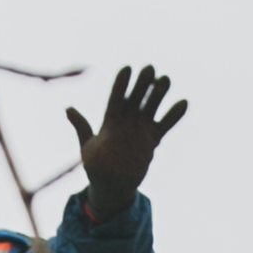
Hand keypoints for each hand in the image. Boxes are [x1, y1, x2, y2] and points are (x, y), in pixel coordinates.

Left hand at [67, 63, 186, 213]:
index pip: (116, 99)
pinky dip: (174, 116)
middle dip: (142, 84)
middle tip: (149, 68)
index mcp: (110, 121)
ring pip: (151, 108)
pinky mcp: (152, 139)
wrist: (112, 184)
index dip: (121, 84)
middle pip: (135, 99)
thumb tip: (68, 109)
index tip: (127, 68)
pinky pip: (164, 125)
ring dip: (158, 94)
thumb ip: (82, 127)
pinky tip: (184, 102)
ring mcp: (140, 129)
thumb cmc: (96, 166)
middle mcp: (126, 121)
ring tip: (166, 79)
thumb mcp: (87, 147)